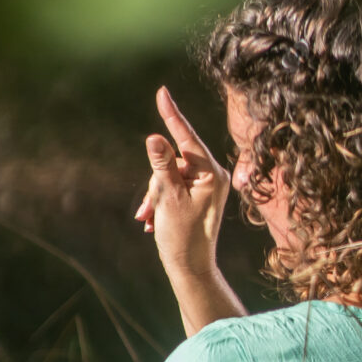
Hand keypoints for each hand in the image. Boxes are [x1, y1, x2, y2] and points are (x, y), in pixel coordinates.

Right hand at [135, 86, 232, 277]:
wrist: (190, 269)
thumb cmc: (183, 236)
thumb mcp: (168, 197)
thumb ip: (162, 165)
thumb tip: (154, 137)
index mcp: (213, 173)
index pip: (187, 138)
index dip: (172, 115)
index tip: (162, 92)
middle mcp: (213, 176)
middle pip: (173, 160)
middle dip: (155, 181)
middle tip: (148, 208)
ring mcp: (205, 187)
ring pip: (168, 175)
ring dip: (154, 195)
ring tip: (148, 219)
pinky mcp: (197, 197)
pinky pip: (172, 187)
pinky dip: (158, 201)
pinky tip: (152, 221)